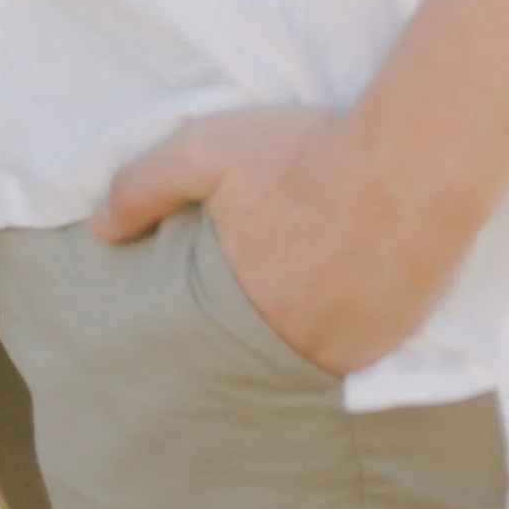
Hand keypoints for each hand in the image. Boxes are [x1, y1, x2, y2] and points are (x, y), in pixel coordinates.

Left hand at [92, 102, 478, 379]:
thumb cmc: (305, 154)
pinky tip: (345, 304)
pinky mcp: (393, 342)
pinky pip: (356, 356)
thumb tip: (98, 228)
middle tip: (255, 304)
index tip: (203, 310)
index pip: (204, 338)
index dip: (202, 323)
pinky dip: (344, 335)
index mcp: (242, 308)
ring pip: (309, 358)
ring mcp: (349, 352)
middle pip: (258, 352)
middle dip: (250, 332)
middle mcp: (295, 345)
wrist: (411, 163)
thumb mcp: (206, 150)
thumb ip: (146, 187)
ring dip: (300, 336)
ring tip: (300, 303)